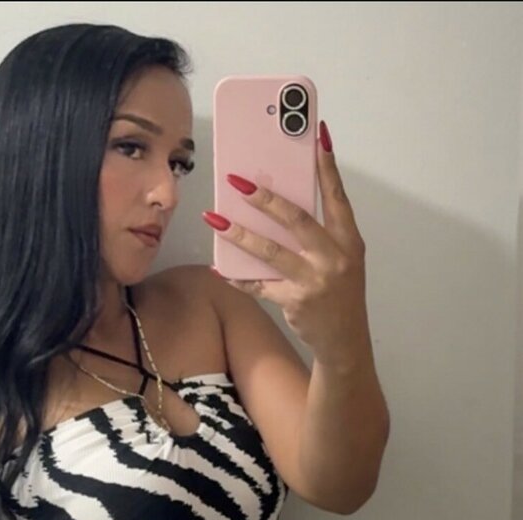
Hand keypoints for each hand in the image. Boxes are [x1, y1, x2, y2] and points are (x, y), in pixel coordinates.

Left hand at [204, 120, 370, 365]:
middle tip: (239, 182)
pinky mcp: (294, 301)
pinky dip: (238, 277)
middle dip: (267, 199)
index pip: (336, 196)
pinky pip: (259, 285)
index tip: (317, 136)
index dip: (327, 166)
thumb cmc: (339, 294)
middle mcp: (334, 258)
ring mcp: (314, 281)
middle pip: (296, 220)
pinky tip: (220, 268)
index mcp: (348, 241)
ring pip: (270, 252)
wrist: (345, 340)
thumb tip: (281, 205)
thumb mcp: (342, 259)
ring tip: (214, 219)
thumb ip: (320, 234)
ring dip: (239, 234)